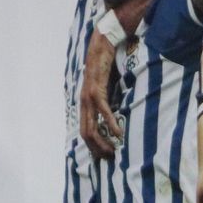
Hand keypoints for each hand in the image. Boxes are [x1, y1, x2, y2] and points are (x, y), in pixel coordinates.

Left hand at [79, 30, 119, 158]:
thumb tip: (114, 115)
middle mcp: (83, 103)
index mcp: (84, 104)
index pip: (85, 131)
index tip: (104, 154)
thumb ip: (106, 101)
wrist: (102, 45)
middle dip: (97, 149)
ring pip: (92, 127)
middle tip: (109, 158)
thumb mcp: (104, 88)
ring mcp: (88, 98)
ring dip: (102, 142)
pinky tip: (119, 134)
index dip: (93, 146)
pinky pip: (103, 112)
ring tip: (113, 151)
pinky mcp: (97, 91)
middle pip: (86, 134)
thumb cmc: (105, 66)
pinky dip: (111, 124)